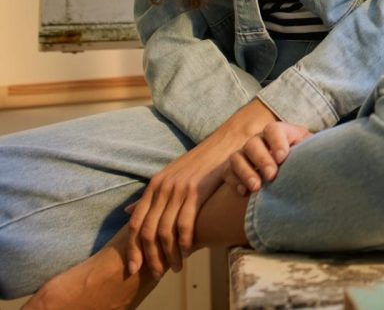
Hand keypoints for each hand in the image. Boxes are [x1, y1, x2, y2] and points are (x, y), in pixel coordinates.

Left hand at [123, 146, 226, 280]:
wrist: (222, 145)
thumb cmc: (197, 163)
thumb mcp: (169, 176)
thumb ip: (149, 196)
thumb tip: (127, 212)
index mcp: (154, 185)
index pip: (136, 222)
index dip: (132, 248)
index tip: (134, 268)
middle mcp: (162, 187)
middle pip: (148, 231)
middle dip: (151, 257)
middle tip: (158, 273)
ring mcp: (178, 189)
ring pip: (165, 231)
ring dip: (169, 254)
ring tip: (176, 267)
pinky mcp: (195, 191)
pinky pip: (184, 224)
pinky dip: (184, 242)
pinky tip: (188, 251)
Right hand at [223, 121, 312, 195]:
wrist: (298, 178)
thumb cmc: (307, 164)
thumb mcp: (312, 154)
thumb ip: (312, 152)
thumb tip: (322, 154)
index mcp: (281, 134)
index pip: (273, 129)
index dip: (276, 142)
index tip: (283, 158)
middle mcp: (260, 142)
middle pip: (253, 142)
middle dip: (261, 159)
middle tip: (272, 175)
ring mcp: (246, 156)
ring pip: (237, 156)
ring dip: (245, 171)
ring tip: (257, 187)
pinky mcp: (235, 171)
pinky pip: (228, 172)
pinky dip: (234, 181)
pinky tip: (244, 193)